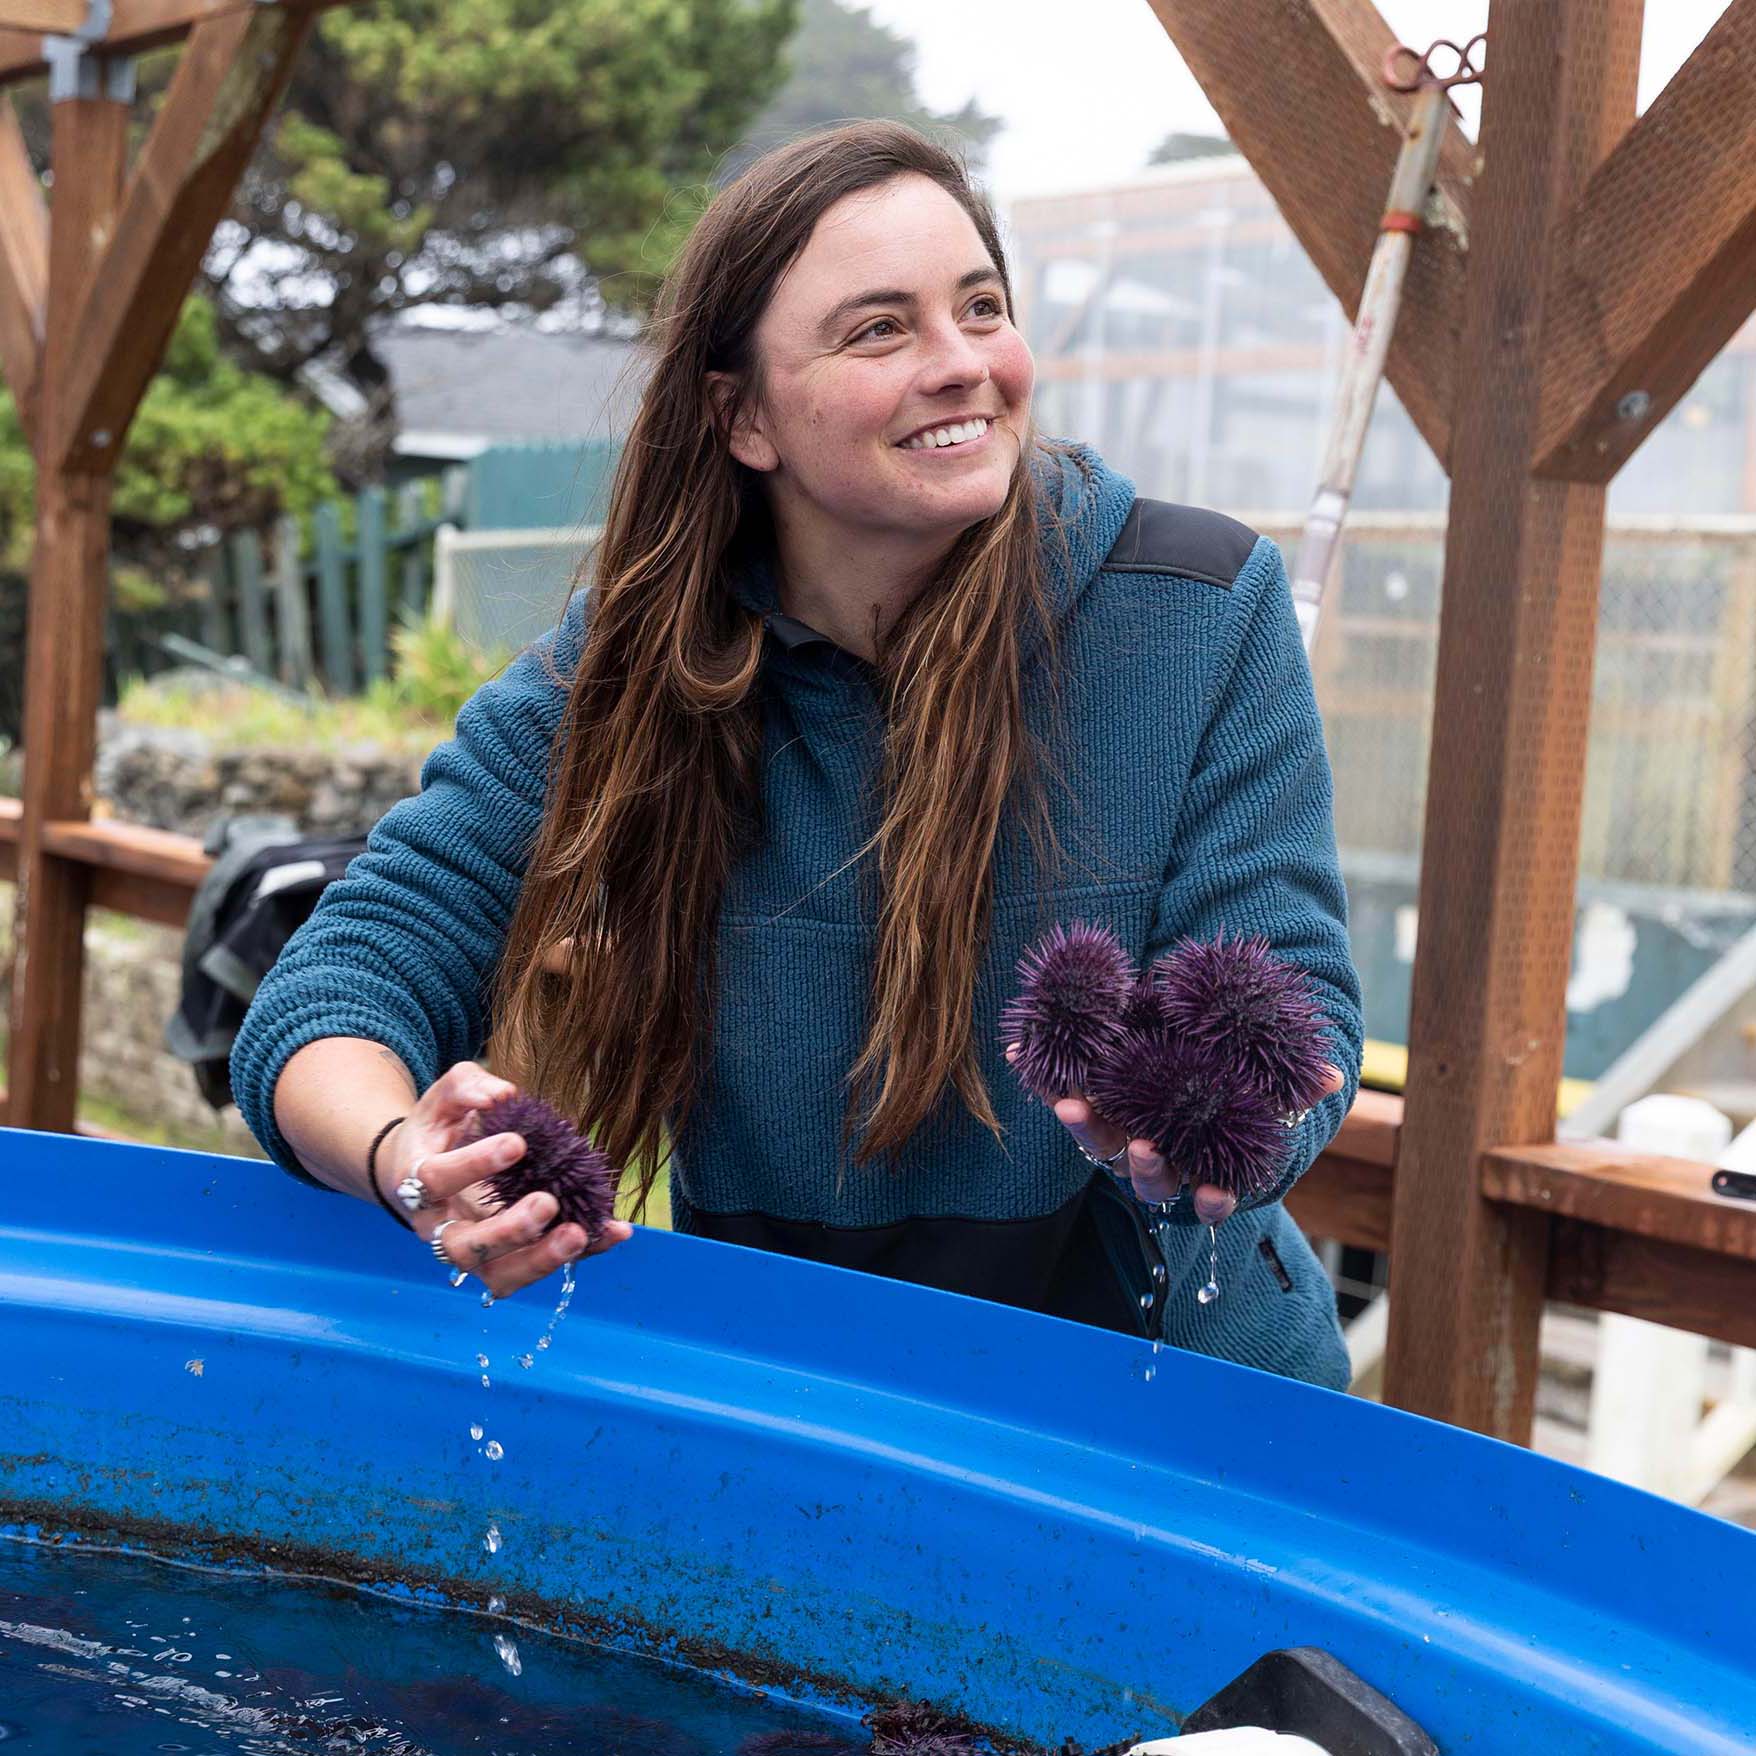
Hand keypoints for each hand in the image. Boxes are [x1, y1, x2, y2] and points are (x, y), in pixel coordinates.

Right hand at [377, 1059, 632, 1294]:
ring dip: (542, 1260)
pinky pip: (541, 1265)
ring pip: (500, 1276)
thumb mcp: (444, 1099)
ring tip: (581, 1234)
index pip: (438, 1180)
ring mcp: (474, 1250)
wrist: (423, 1169)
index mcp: (417, 1183)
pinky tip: (615, 1231)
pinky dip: (582, 1253)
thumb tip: (503, 1094)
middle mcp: (441, 1227)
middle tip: (548, 1203)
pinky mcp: (508, 1258)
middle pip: (466, 1249)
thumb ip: (468, 1088)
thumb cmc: (439, 1129)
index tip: (517, 1143)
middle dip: (509, 1231)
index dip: (474, 1165)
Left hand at [1006, 1044, 1344, 1224]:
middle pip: (1146, 1174)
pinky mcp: (1087, 1099)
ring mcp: (1117, 1131)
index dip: (1212, 1199)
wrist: (1193, 1048)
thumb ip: (1297, 1083)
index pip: (1208, 1192)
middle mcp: (1155, 1155)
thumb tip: (1331, 1076)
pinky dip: (1043, 1080)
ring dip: (1084, 1126)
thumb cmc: (1236, 1081)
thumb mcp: (1268, 1083)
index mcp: (1202, 1161)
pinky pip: (1064, 1095)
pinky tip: (1022, 1059)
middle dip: (1145, 1164)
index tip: (1213, 1200)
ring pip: (1099, 1142)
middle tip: (1144, 1146)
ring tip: (1073, 1104)